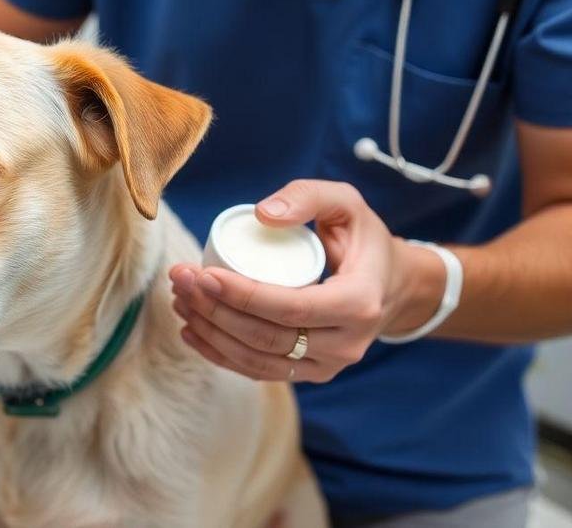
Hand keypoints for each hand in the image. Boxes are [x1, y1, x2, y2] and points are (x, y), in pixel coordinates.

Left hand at [169, 180, 442, 381]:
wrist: (391, 285)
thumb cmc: (363, 240)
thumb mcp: (346, 203)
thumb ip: (308, 196)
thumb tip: (263, 214)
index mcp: (359, 303)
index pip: (290, 308)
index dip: (241, 295)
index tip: (203, 274)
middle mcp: (347, 344)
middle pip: (266, 337)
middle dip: (214, 311)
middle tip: (181, 281)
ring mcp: (329, 365)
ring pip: (257, 360)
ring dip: (211, 333)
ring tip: (180, 300)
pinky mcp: (311, 374)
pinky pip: (259, 373)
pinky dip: (220, 355)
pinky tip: (192, 331)